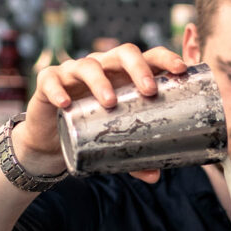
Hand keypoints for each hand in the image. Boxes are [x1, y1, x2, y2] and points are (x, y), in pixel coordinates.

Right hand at [13, 44, 187, 182]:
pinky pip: (51, 80)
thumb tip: (155, 176)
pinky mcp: (49, 82)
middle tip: (149, 91)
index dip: (165, 58)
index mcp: (124, 74)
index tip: (181, 70)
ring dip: (101, 81)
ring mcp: (74, 71)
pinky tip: (66, 103)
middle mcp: (102, 66)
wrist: (51, 140)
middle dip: (139, 68)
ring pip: (88, 65)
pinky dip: (58, 89)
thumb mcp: (116, 144)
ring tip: (110, 102)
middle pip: (123, 53)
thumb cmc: (91, 131)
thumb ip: (135, 158)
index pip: (149, 56)